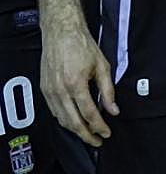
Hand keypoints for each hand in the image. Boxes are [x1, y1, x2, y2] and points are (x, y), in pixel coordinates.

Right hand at [40, 20, 117, 146]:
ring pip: (62, 119)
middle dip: (86, 135)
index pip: (89, 114)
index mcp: (76, 84)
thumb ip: (108, 90)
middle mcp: (60, 90)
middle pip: (73, 122)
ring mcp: (50, 91)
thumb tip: (113, 109)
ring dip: (75, 130)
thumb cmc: (82, 45)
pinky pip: (54, 111)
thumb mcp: (102, 66)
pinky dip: (64, 119)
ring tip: (88, 133)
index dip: (99, 126)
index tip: (106, 133)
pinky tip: (74, 120)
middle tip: (97, 140)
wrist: (61, 32)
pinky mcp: (44, 89)